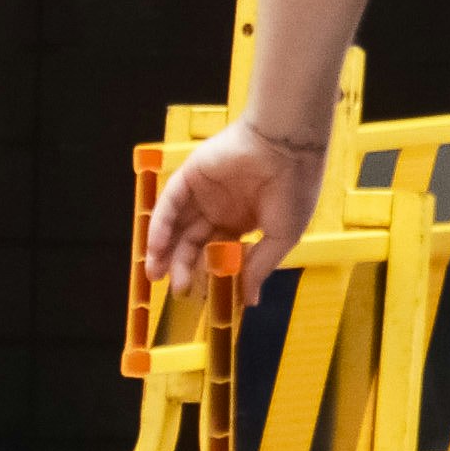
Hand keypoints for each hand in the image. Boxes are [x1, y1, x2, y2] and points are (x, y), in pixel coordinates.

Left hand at [142, 116, 320, 300]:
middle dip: (183, 266)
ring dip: (164, 249)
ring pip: (177, 225)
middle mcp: (221, 207)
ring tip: (156, 274)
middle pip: (194, 242)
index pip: (217, 251)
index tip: (202, 296)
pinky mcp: (191, 175)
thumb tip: (249, 302)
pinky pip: (170, 203)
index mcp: (244, 221)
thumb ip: (259, 268)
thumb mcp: (281, 237)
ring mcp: (204, 192)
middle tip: (178, 290)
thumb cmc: (294, 190)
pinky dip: (160, 225)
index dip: (208, 273)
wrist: (289, 148)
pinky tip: (157, 247)